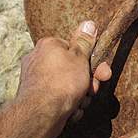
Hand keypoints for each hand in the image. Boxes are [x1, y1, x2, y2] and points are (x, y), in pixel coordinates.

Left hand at [16, 20, 110, 137]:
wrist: (42, 114)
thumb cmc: (62, 83)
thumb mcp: (80, 57)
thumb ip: (85, 42)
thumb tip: (89, 23)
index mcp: (48, 46)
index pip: (74, 49)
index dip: (90, 61)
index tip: (100, 70)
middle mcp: (38, 60)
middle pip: (73, 69)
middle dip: (88, 82)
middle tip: (93, 90)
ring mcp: (36, 81)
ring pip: (69, 87)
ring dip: (80, 96)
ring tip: (80, 102)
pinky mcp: (37, 99)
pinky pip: (60, 100)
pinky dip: (69, 107)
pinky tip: (71, 112)